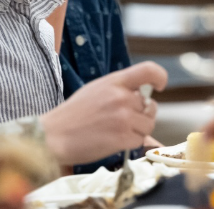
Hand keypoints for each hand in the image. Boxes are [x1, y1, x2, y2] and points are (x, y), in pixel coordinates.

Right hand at [40, 62, 166, 164]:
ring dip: (137, 130)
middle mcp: (121, 97)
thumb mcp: (95, 90)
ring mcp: (124, 118)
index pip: (148, 70)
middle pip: (149, 106)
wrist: (54, 135)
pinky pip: (140, 140)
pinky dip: (129, 143)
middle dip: (141, 114)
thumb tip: (140, 96)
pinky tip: (112, 140)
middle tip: (122, 119)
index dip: (159, 77)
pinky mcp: (123, 138)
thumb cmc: (72, 114)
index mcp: (114, 81)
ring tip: (115, 130)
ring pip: (148, 125)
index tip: (158, 86)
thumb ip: (118, 89)